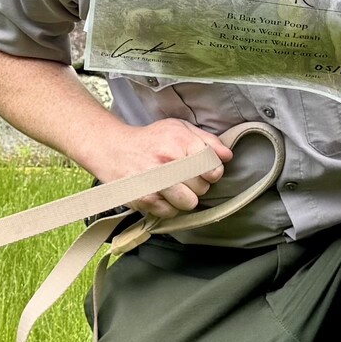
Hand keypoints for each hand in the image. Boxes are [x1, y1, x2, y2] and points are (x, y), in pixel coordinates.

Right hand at [72, 116, 232, 217]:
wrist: (112, 150)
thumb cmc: (149, 140)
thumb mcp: (179, 129)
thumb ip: (207, 140)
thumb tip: (227, 156)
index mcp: (180, 140)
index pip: (213, 167)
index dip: (212, 171)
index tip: (204, 170)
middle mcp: (168, 160)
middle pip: (203, 187)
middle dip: (197, 184)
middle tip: (184, 177)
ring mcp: (156, 181)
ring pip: (190, 202)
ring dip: (185, 198)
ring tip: (175, 188)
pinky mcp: (145, 198)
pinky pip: (172, 212)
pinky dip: (169, 207)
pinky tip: (162, 194)